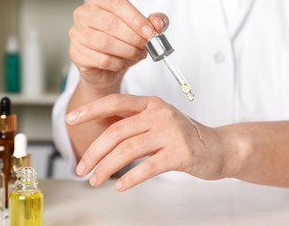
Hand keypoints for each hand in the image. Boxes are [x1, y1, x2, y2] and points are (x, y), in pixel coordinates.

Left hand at [65, 94, 227, 190]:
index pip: (116, 102)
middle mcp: (160, 114)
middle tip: (82, 168)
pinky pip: (148, 167)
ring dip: (106, 167)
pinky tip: (120, 186)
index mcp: (151, 104)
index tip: (71, 119)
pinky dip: (130, 178)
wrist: (217, 147)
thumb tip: (100, 127)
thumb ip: (133, 121)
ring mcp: (171, 133)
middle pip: (117, 131)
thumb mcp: (158, 120)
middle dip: (94, 152)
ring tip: (95, 179)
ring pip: (128, 149)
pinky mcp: (180, 153)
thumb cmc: (183, 135)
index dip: (91, 110)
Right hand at [69, 0, 168, 90]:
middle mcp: (84, 13)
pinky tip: (122, 62)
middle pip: (110, 22)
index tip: (149, 31)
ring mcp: (77, 33)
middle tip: (145, 45)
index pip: (116, 3)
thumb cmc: (122, 44)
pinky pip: (100, 59)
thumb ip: (154, 22)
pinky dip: (116, 63)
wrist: (107, 69)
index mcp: (100, 0)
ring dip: (126, 51)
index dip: (135, 18)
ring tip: (136, 54)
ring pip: (104, 42)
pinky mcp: (76, 53)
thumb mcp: (142, 30)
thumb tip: (158, 22)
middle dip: (133, 37)